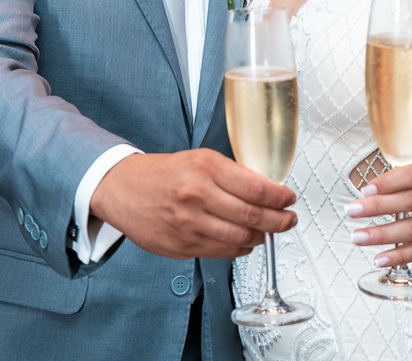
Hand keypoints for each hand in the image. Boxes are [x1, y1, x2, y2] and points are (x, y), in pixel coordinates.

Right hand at [91, 148, 296, 259]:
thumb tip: (266, 191)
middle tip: (289, 220)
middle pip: (252, 216)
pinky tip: (245, 242)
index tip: (289, 199)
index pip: (255, 187)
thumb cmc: (162, 173)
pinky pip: (222, 252)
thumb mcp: (199, 159)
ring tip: (268, 232)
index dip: (279, 197)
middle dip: (278, 221)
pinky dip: (240, 249)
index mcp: (204, 168)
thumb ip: (231, 174)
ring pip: (240, 239)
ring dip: (261, 237)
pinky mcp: (182, 246)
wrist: (122, 189)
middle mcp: (197, 196)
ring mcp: (189, 224)